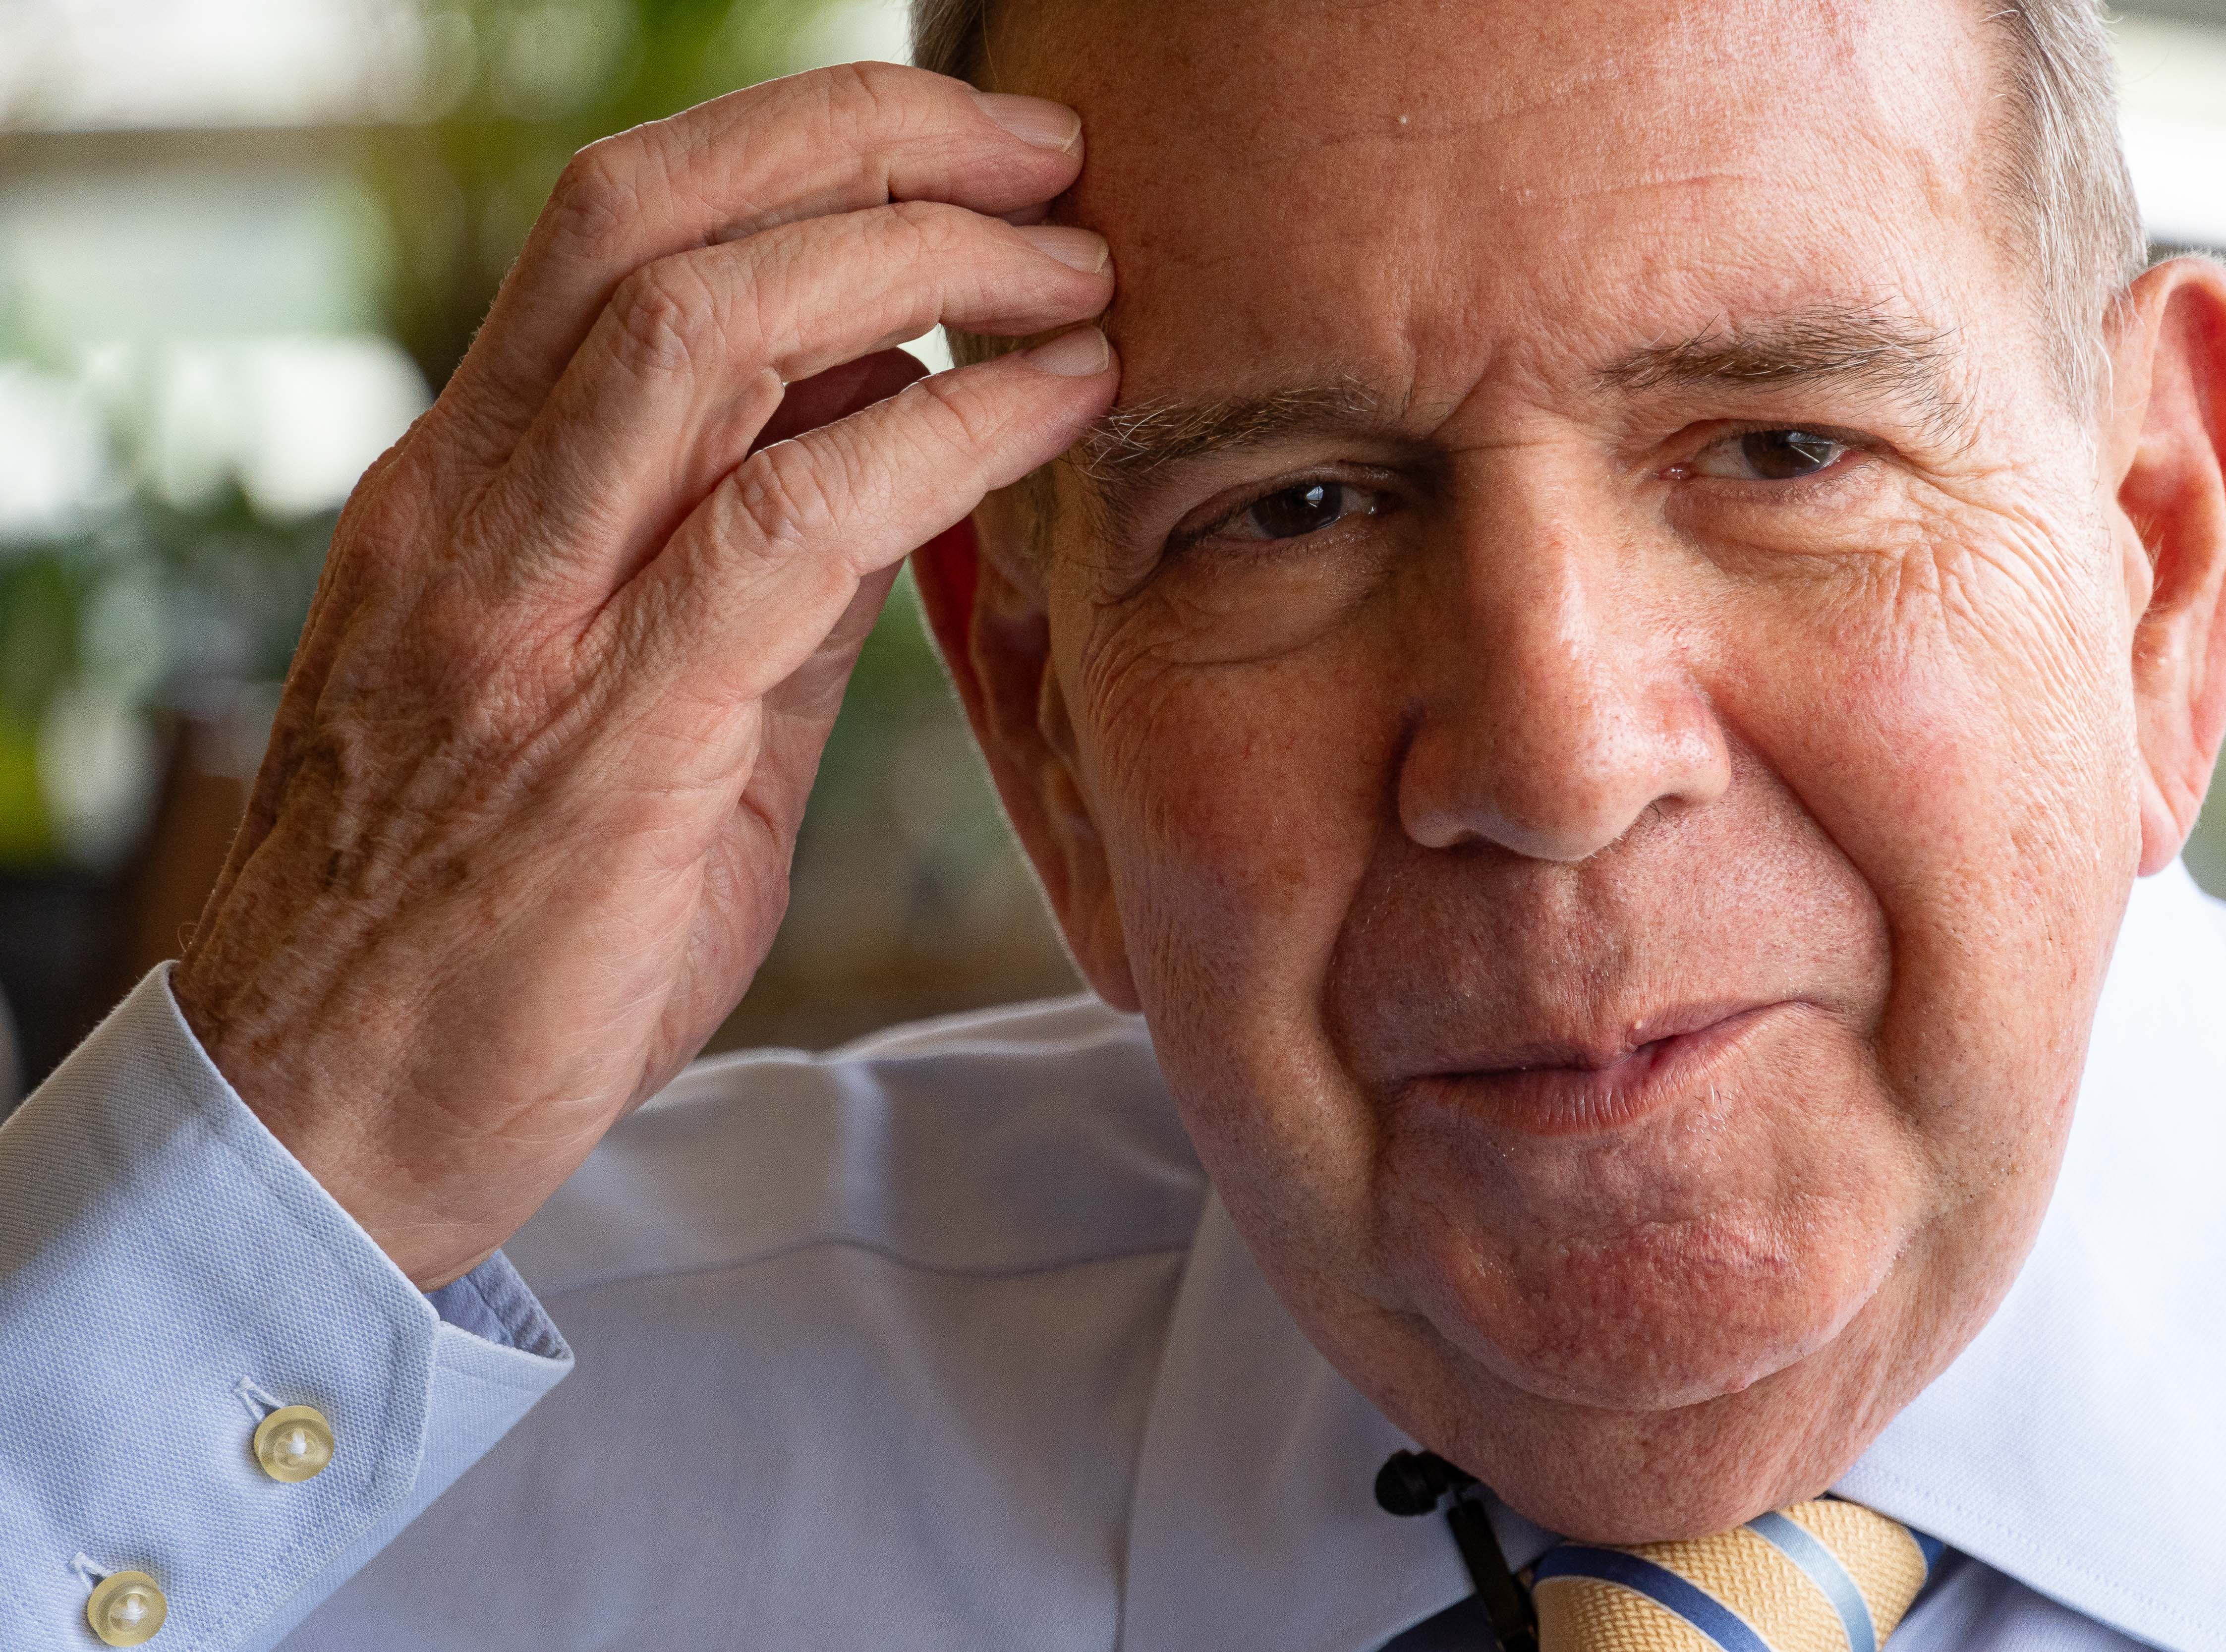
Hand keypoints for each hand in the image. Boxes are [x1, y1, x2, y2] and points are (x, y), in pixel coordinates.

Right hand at [172, 64, 1116, 1288]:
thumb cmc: (486, 938)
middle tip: (1044, 156)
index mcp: (465, 498)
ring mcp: (517, 618)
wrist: (325, 1133)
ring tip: (1076, 266)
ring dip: (917, 259)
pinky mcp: (600, 739)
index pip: (617, 237)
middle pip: (647, 218)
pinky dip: (943, 438)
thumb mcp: (641, 725)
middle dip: (868, 145)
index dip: (803, 156)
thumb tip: (893, 448)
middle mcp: (468, 516)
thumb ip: (757, 586)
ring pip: (698, 328)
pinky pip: (786, 527)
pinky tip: (1058, 408)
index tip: (964, 167)